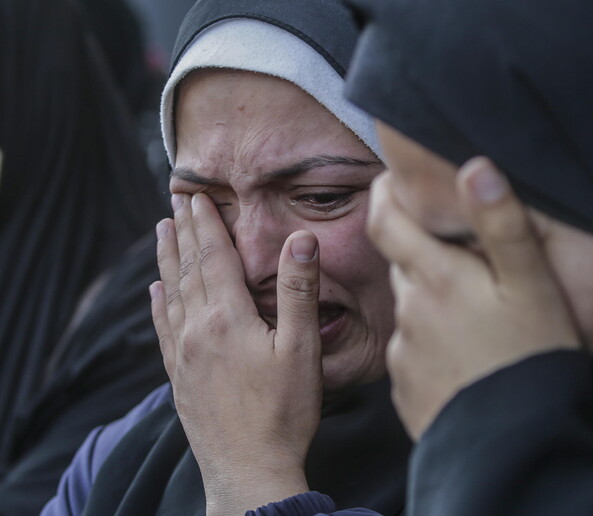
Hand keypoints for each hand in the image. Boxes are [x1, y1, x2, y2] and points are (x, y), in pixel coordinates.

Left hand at [150, 193, 321, 514]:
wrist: (248, 469)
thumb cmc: (283, 412)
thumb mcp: (302, 349)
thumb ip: (299, 291)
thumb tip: (302, 239)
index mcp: (227, 318)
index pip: (212, 258)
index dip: (205, 225)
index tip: (195, 196)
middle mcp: (197, 330)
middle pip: (187, 269)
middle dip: (183, 232)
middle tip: (175, 202)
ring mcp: (184, 355)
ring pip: (170, 294)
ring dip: (166, 260)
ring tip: (160, 233)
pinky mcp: (179, 377)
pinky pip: (162, 330)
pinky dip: (158, 304)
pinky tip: (154, 293)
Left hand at [367, 157, 578, 440]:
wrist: (517, 451)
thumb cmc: (533, 359)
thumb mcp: (532, 285)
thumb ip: (502, 224)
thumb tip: (475, 167)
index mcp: (435, 278)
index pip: (384, 220)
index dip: (385, 195)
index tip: (394, 183)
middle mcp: (409, 313)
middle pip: (404, 266)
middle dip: (424, 253)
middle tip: (463, 257)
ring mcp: (405, 356)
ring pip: (413, 311)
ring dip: (435, 303)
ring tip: (478, 317)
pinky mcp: (408, 392)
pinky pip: (415, 355)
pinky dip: (435, 346)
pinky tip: (469, 358)